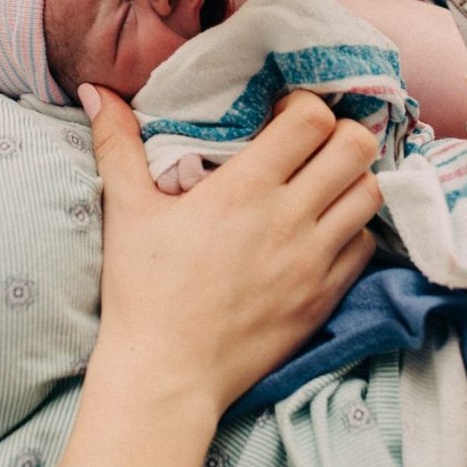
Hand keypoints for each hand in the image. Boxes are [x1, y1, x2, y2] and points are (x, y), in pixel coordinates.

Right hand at [83, 84, 379, 411]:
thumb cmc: (143, 290)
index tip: (281, 115)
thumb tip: (96, 91)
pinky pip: (365, 246)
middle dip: (340, 133)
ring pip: (370, 194)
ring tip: (322, 182)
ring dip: (352, 178)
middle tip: (312, 142)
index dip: (305, 105)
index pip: (312, 119)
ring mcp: (313, 260)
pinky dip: (352, 229)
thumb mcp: (126, 210)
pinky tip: (322, 229)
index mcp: (245, 189)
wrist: (167, 375)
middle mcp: (289, 218)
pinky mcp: (324, 296)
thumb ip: (117, 143)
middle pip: (356, 147)